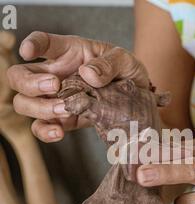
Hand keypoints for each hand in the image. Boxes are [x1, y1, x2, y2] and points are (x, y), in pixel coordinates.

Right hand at [7, 31, 149, 142]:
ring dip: (39, 108)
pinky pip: (42, 127)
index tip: (28, 52)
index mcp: (68, 52)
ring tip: (65, 109)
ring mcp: (57, 98)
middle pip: (19, 76)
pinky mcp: (64, 119)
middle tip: (54, 86)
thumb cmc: (127, 72)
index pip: (42, 42)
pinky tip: (59, 132)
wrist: (138, 97)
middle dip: (29, 83)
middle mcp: (56, 75)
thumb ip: (109, 63)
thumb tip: (88, 74)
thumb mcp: (124, 61)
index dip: (30, 44)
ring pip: (25, 103)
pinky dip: (45, 131)